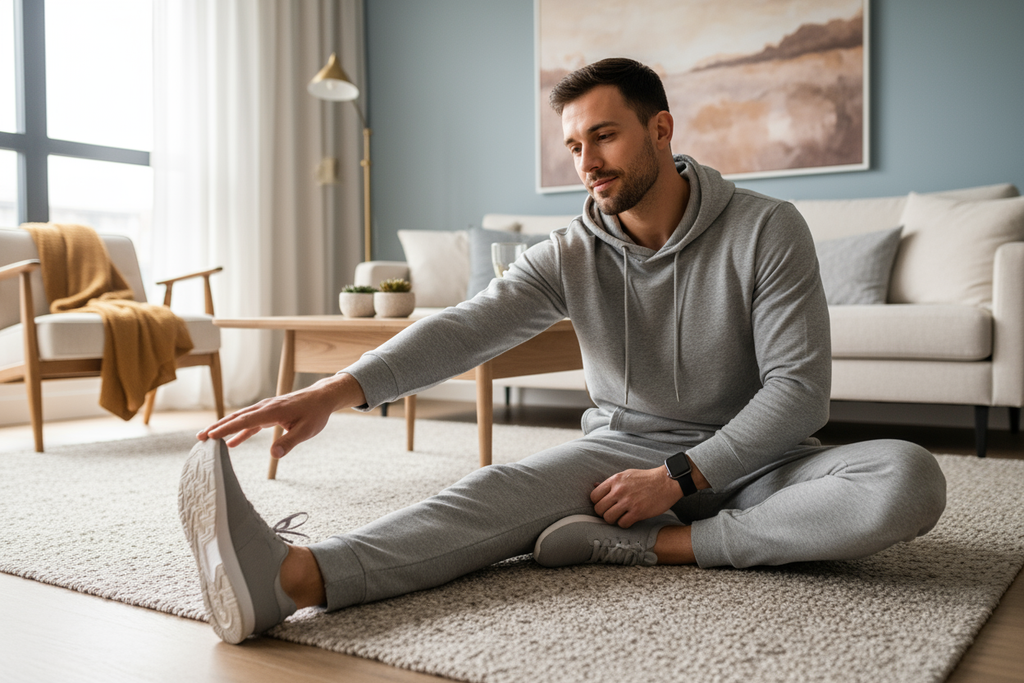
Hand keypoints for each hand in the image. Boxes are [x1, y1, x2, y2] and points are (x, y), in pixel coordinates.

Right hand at [197, 373, 364, 458]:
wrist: (322, 398)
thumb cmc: (315, 413)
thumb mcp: (306, 430)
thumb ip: (289, 442)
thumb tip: (274, 454)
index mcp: (272, 411)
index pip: (245, 421)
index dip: (226, 429)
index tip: (210, 436)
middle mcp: (265, 407)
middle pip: (237, 417)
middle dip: (218, 427)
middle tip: (200, 438)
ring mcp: (266, 409)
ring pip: (241, 419)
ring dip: (224, 428)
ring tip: (207, 439)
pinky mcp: (269, 413)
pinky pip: (250, 422)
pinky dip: (239, 431)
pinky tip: (232, 443)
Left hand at [591, 467, 682, 527]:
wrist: (667, 482)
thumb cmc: (646, 478)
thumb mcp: (626, 475)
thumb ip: (611, 482)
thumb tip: (595, 486)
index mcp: (615, 480)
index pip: (594, 496)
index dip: (597, 503)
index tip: (605, 505)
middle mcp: (619, 490)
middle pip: (599, 509)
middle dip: (604, 513)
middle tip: (612, 513)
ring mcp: (628, 502)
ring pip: (608, 518)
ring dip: (613, 520)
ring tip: (620, 517)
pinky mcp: (638, 512)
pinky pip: (622, 524)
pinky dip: (624, 524)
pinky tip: (630, 519)